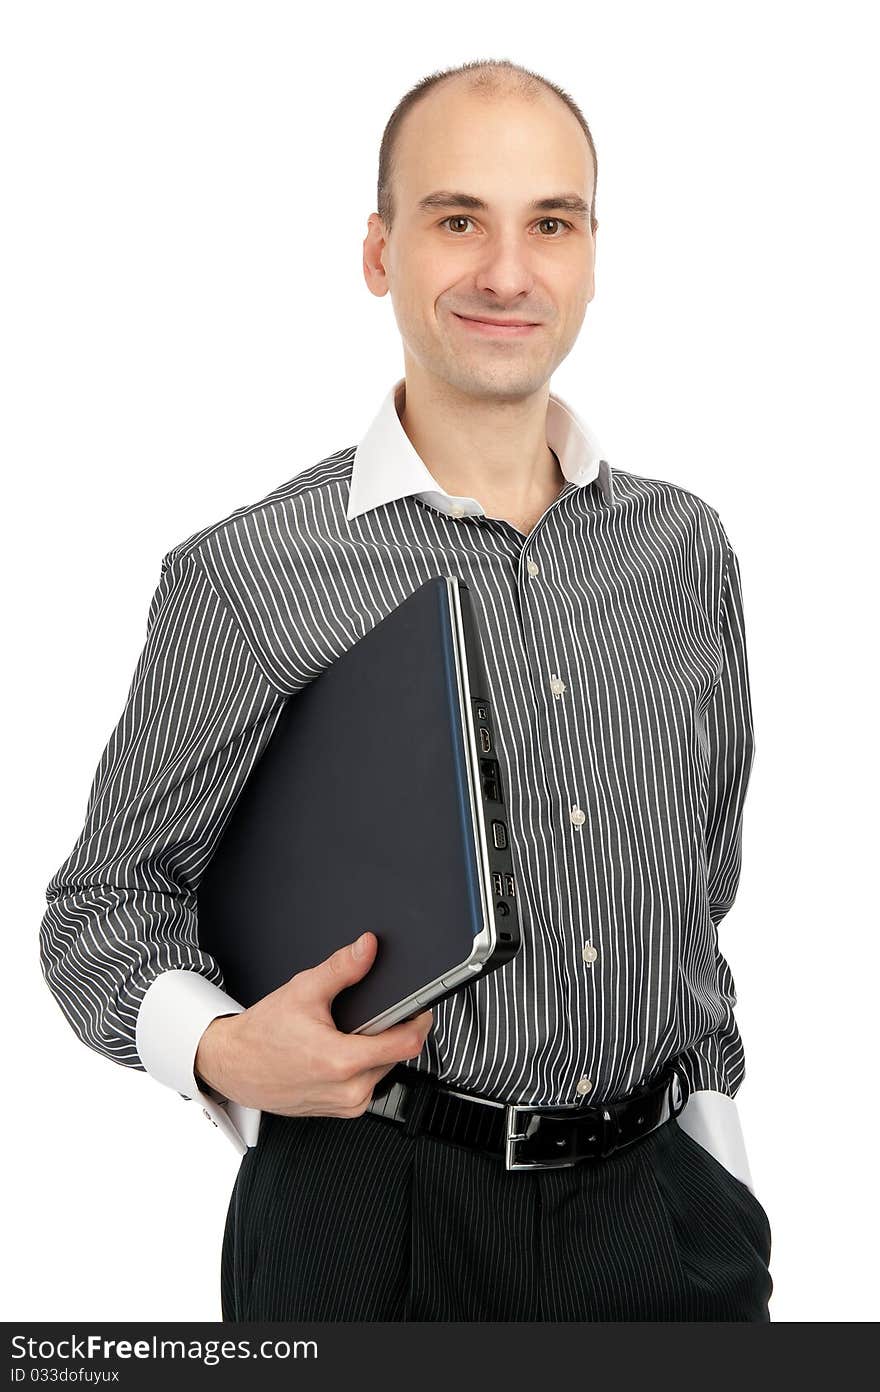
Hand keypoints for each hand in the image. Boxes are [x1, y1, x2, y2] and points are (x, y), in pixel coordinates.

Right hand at [194, 931, 433, 1117]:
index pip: (408, 1044)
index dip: (420, 1019)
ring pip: (386, 1069)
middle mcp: (349, 1090)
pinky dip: (365, 1064)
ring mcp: (347, 1105)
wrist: (234, 1067)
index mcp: (341, 1062)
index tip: (420, 1005)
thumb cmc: (263, 1035)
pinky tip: (342, 1051)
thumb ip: (342, 968)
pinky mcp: (343, 1111)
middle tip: (373, 1012)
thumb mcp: (304, 990)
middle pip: (398, 1054)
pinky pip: (370, 1083)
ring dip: (378, 1048)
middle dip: (392, 1029)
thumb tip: (368, 948)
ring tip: (350, 1031)